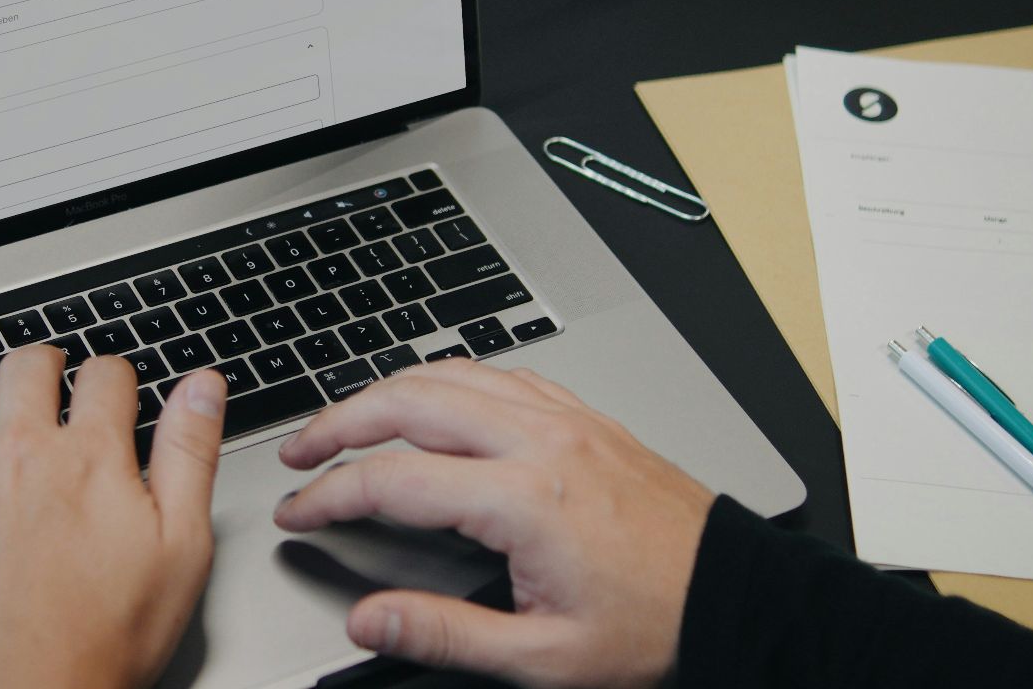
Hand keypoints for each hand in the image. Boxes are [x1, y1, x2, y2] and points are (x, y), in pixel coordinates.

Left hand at [0, 346, 227, 688]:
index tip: (113, 391)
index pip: (105, 374)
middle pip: (29, 365)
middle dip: (49, 366)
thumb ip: (190, 457)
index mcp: (89, 458)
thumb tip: (202, 388)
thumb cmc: (101, 640)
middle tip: (54, 381)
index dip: (116, 377)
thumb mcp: (180, 550)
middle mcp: (18, 455)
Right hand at [274, 358, 715, 688]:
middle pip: (410, 401)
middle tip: (300, 450)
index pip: (393, 480)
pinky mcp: (584, 416)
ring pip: (452, 374)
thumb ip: (445, 632)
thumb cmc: (651, 626)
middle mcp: (541, 442)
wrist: (734, 596)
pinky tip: (432, 401)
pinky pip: (499, 374)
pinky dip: (447, 380)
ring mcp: (564, 419)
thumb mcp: (543, 657)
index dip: (330, 495)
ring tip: (348, 420)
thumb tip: (370, 618)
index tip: (298, 513)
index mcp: (524, 500)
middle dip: (340, 421)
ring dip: (387, 390)